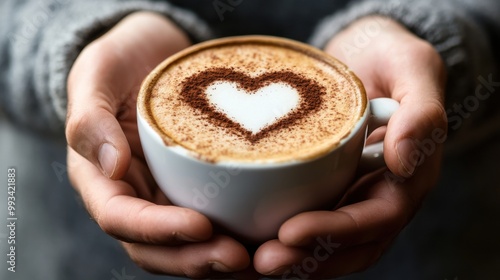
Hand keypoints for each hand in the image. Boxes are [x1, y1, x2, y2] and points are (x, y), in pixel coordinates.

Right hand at [65, 12, 248, 277]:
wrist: (152, 53)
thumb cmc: (120, 61)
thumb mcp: (96, 75)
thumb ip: (91, 120)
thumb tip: (112, 167)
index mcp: (102, 179)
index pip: (121, 220)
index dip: (159, 231)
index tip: (202, 225)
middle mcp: (136, 198)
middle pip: (159, 249)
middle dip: (196, 259)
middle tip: (239, 257)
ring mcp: (169, 196)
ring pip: (190, 246)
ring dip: (222, 259)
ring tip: (263, 259)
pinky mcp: (200, 189)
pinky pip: (219, 221)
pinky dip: (242, 236)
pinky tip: (272, 237)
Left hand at [253, 16, 446, 277]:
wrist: (365, 54)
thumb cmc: (390, 56)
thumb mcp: (413, 67)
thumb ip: (421, 113)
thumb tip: (403, 163)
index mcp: (408, 176)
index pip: (376, 219)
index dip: (335, 232)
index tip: (290, 232)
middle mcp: (380, 194)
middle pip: (350, 245)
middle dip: (308, 258)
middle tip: (264, 260)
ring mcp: (353, 193)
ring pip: (329, 244)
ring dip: (294, 258)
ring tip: (252, 260)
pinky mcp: (328, 186)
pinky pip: (309, 218)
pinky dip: (283, 236)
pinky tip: (252, 238)